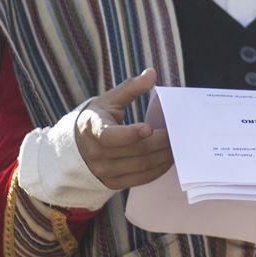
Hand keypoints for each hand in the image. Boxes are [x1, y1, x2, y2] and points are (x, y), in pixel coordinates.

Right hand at [75, 68, 172, 189]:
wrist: (75, 147)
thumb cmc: (97, 119)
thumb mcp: (109, 100)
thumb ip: (131, 88)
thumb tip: (152, 73)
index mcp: (93, 129)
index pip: (110, 136)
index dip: (129, 134)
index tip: (148, 128)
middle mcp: (96, 153)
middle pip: (136, 151)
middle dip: (161, 143)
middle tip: (179, 134)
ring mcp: (104, 171)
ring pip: (142, 166)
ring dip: (164, 157)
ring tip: (178, 146)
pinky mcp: (112, 183)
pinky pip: (141, 179)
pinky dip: (158, 170)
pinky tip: (168, 159)